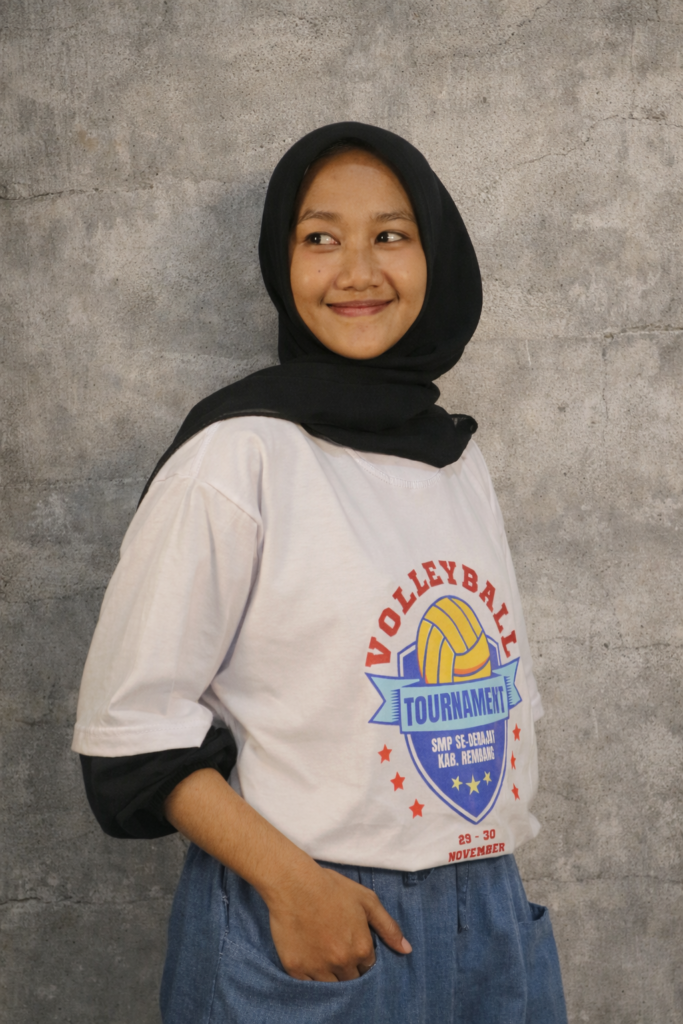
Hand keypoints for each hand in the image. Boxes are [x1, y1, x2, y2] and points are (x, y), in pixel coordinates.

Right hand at [266, 861, 411, 981]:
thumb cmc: (332, 887)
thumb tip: (406, 950)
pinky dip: (310, 977)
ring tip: (325, 956)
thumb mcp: (367, 900)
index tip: (352, 945)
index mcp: (361, 948)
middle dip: (348, 968)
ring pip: (331, 987)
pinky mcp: (296, 969)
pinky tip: (309, 960)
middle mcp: (341, 962)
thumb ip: (388, 927)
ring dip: (331, 976)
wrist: (294, 883)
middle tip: (338, 950)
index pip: (368, 967)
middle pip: (351, 980)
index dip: (361, 957)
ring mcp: (317, 968)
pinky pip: (308, 986)